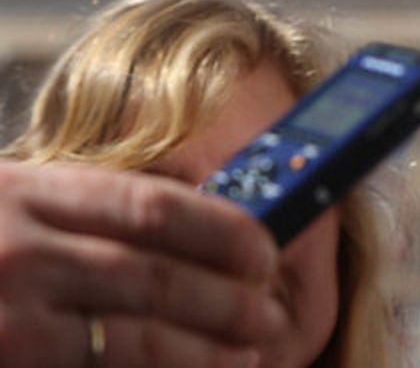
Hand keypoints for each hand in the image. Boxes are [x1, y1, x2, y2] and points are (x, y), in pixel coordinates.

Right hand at [0, 160, 285, 366]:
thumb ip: (74, 216)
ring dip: (202, 352)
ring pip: (134, 338)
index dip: (223, 231)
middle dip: (226, 300)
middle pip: (154, 276)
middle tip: (269, 315)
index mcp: (29, 194)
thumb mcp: (5, 207)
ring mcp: (10, 317)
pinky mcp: (6, 362)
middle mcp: (21, 253)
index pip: (152, 206)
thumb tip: (183, 233)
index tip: (264, 250)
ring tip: (245, 355)